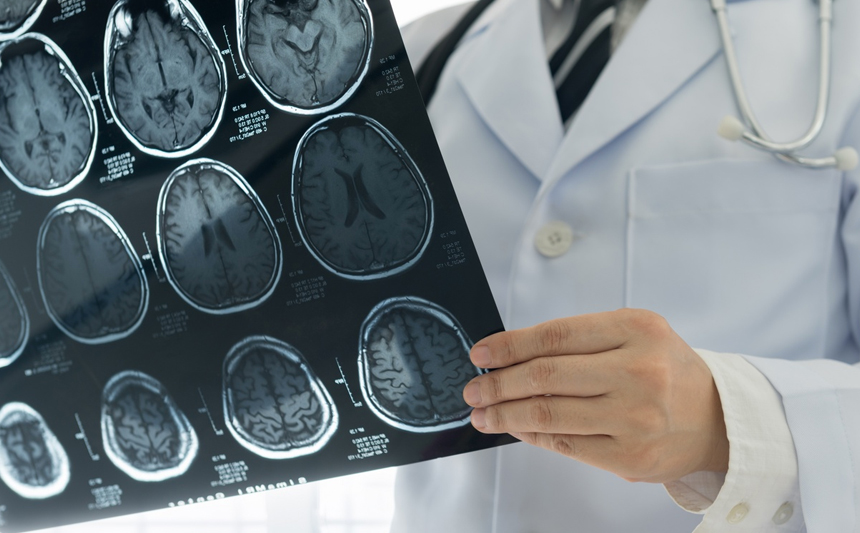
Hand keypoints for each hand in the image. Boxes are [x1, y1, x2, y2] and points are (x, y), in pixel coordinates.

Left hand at [463, 308, 728, 482]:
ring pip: (548, 414)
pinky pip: (564, 444)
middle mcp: (638, 371)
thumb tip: (512, 358)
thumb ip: (580, 342)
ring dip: (504, 415)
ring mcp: (634, 418)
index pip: (555, 335)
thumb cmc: (666, 371)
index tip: (481, 353)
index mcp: (637, 330)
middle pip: (545, 377)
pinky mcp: (629, 456)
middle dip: (498, 384)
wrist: (719, 418)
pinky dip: (530, 435)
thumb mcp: (634, 335)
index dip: (509, 345)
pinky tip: (514, 429)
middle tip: (473, 389)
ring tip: (482, 414)